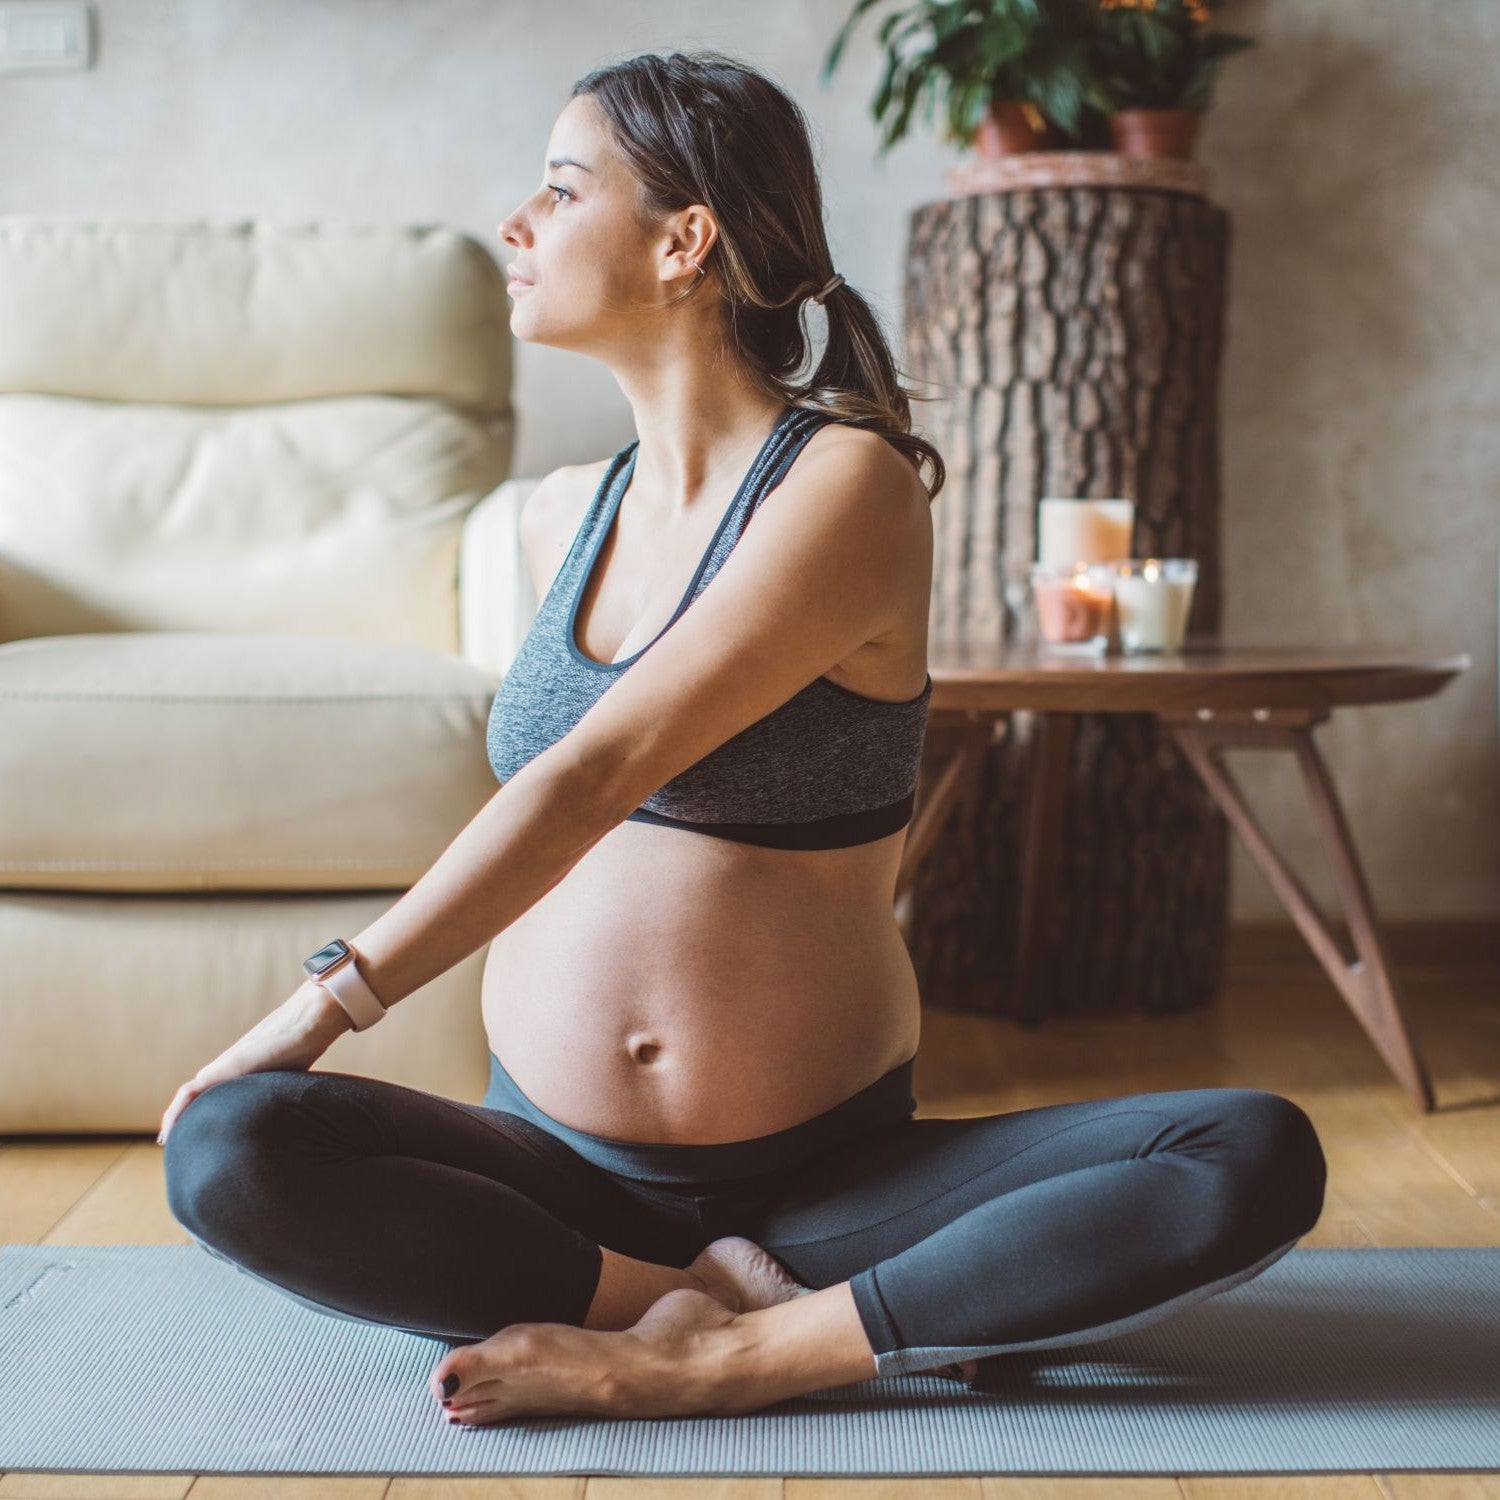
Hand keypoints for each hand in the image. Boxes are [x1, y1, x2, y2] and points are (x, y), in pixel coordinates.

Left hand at [156, 982, 352, 1145]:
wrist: (308, 1023)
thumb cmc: (307, 1045)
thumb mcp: (292, 1079)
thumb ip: (285, 1094)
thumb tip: (301, 1116)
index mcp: (244, 1074)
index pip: (215, 1098)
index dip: (205, 1116)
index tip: (202, 1136)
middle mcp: (228, 1071)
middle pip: (197, 1099)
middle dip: (187, 1121)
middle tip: (179, 1144)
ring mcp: (223, 1069)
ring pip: (189, 1097)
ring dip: (177, 1118)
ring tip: (167, 1140)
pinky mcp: (221, 1070)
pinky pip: (188, 1093)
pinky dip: (176, 1111)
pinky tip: (169, 1130)